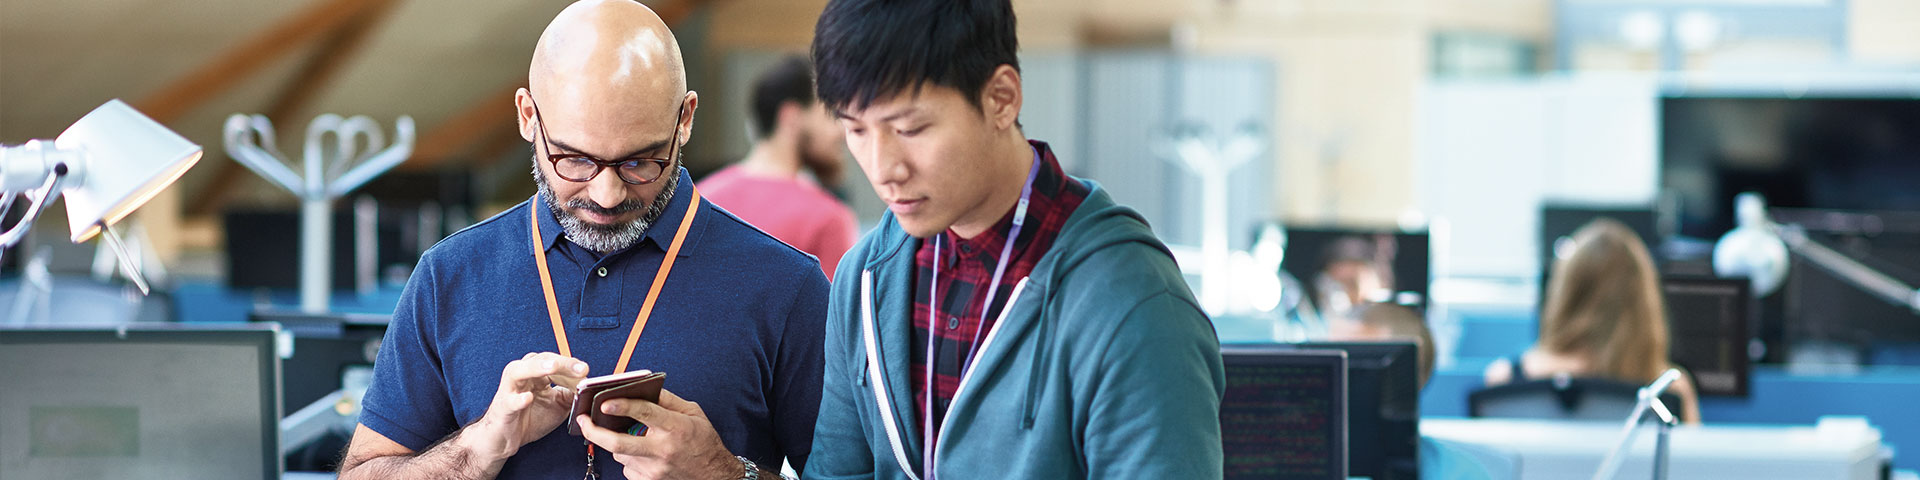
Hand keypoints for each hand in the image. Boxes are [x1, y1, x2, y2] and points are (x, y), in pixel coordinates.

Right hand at [462, 352, 588, 462]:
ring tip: (552, 367)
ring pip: (519, 371)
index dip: (572, 365)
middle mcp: (521, 375)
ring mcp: (510, 389)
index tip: (586, 370)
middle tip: (580, 369)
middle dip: (562, 363)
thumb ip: (572, 395)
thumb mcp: (558, 406)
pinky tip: (527, 398)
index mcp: (536, 373)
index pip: (555, 362)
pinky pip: (510, 401)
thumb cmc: (529, 417)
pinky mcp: (503, 407)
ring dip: (536, 368)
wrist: (504, 438)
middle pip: (541, 360)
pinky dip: (518, 399)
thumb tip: (588, 388)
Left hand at [577, 388, 738, 479]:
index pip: (643, 413)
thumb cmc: (704, 442)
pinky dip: (629, 458)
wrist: (714, 476)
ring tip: (630, 436)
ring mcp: (654, 469)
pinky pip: (627, 468)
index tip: (604, 401)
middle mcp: (662, 450)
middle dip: (594, 431)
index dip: (622, 405)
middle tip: (583, 421)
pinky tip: (642, 453)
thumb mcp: (693, 413)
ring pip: (620, 454)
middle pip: (618, 442)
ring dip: (618, 443)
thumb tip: (643, 389)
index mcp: (674, 428)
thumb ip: (667, 400)